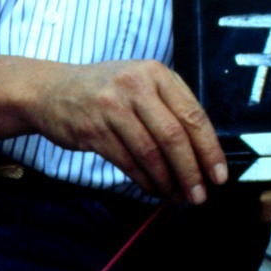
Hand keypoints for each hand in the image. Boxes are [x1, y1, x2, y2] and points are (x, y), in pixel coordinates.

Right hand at [28, 60, 227, 205]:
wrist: (51, 90)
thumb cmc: (106, 90)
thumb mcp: (141, 82)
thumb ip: (170, 106)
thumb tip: (204, 151)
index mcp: (156, 74)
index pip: (193, 115)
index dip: (210, 149)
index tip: (219, 175)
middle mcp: (135, 86)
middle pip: (174, 136)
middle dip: (192, 171)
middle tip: (200, 195)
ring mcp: (112, 107)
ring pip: (151, 153)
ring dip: (169, 181)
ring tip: (179, 197)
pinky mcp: (93, 130)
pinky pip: (128, 162)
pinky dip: (146, 181)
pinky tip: (156, 189)